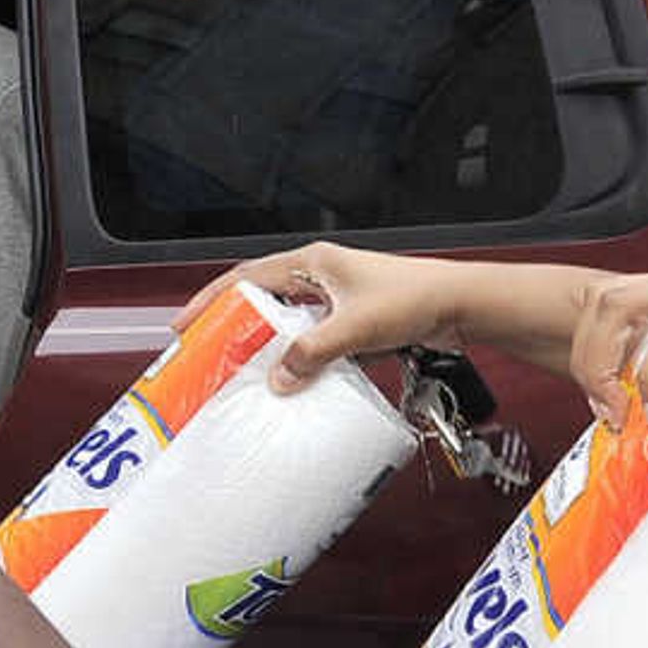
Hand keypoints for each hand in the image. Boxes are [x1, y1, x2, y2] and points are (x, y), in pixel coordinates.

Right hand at [183, 243, 463, 390]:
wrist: (461, 305)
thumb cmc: (415, 298)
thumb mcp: (355, 327)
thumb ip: (313, 353)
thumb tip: (279, 379)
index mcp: (313, 263)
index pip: (247, 276)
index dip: (212, 299)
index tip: (186, 324)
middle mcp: (321, 277)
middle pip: (263, 301)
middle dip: (236, 327)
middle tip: (211, 355)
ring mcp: (338, 300)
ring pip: (290, 324)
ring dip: (271, 348)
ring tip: (247, 375)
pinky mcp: (354, 322)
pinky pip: (316, 342)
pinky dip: (303, 361)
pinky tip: (297, 384)